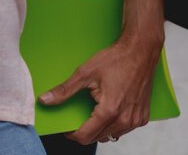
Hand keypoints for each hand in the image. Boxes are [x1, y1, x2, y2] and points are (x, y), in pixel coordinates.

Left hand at [41, 29, 163, 145]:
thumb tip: (44, 100)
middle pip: (96, 138)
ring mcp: (135, 120)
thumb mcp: (86, 72)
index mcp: (109, 111)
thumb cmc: (116, 59)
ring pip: (111, 135)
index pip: (85, 137)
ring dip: (101, 128)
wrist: (141, 50)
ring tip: (98, 109)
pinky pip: (123, 130)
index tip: (68, 127)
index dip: (71, 133)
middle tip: (82, 113)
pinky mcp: (143, 117)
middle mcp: (124, 120)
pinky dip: (115, 124)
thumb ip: (65, 90)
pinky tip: (113, 108)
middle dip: (86, 129)